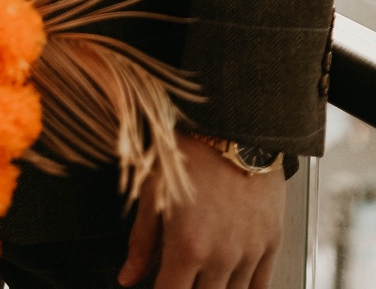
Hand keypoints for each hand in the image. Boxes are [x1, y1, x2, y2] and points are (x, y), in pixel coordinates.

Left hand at [120, 136, 285, 288]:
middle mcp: (221, 257)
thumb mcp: (153, 191)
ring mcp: (249, 253)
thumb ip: (142, 241)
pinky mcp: (271, 243)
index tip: (157, 287)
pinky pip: (262, 286)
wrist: (234, 126)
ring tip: (202, 276)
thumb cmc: (191, 151)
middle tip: (180, 276)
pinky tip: (232, 283)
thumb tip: (128, 277)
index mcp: (188, 246)